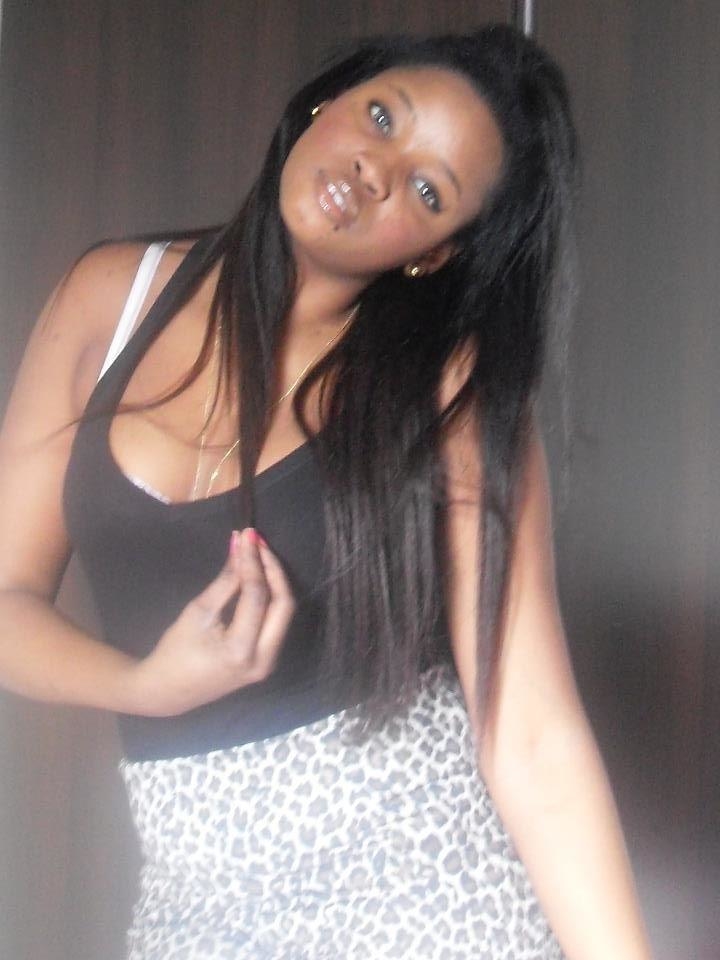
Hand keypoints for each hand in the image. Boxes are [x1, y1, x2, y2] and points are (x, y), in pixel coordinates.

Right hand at [128, 528, 294, 716]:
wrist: (168, 690)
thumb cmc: (176, 651)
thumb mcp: (198, 612)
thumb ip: (226, 581)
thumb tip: (240, 547)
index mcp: (241, 650)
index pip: (257, 596)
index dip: (253, 562)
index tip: (247, 535)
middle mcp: (263, 659)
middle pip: (283, 604)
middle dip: (273, 568)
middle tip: (258, 542)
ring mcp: (269, 663)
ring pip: (284, 613)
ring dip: (275, 580)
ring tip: (259, 552)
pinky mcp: (268, 659)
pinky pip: (277, 622)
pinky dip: (272, 596)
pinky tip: (261, 575)